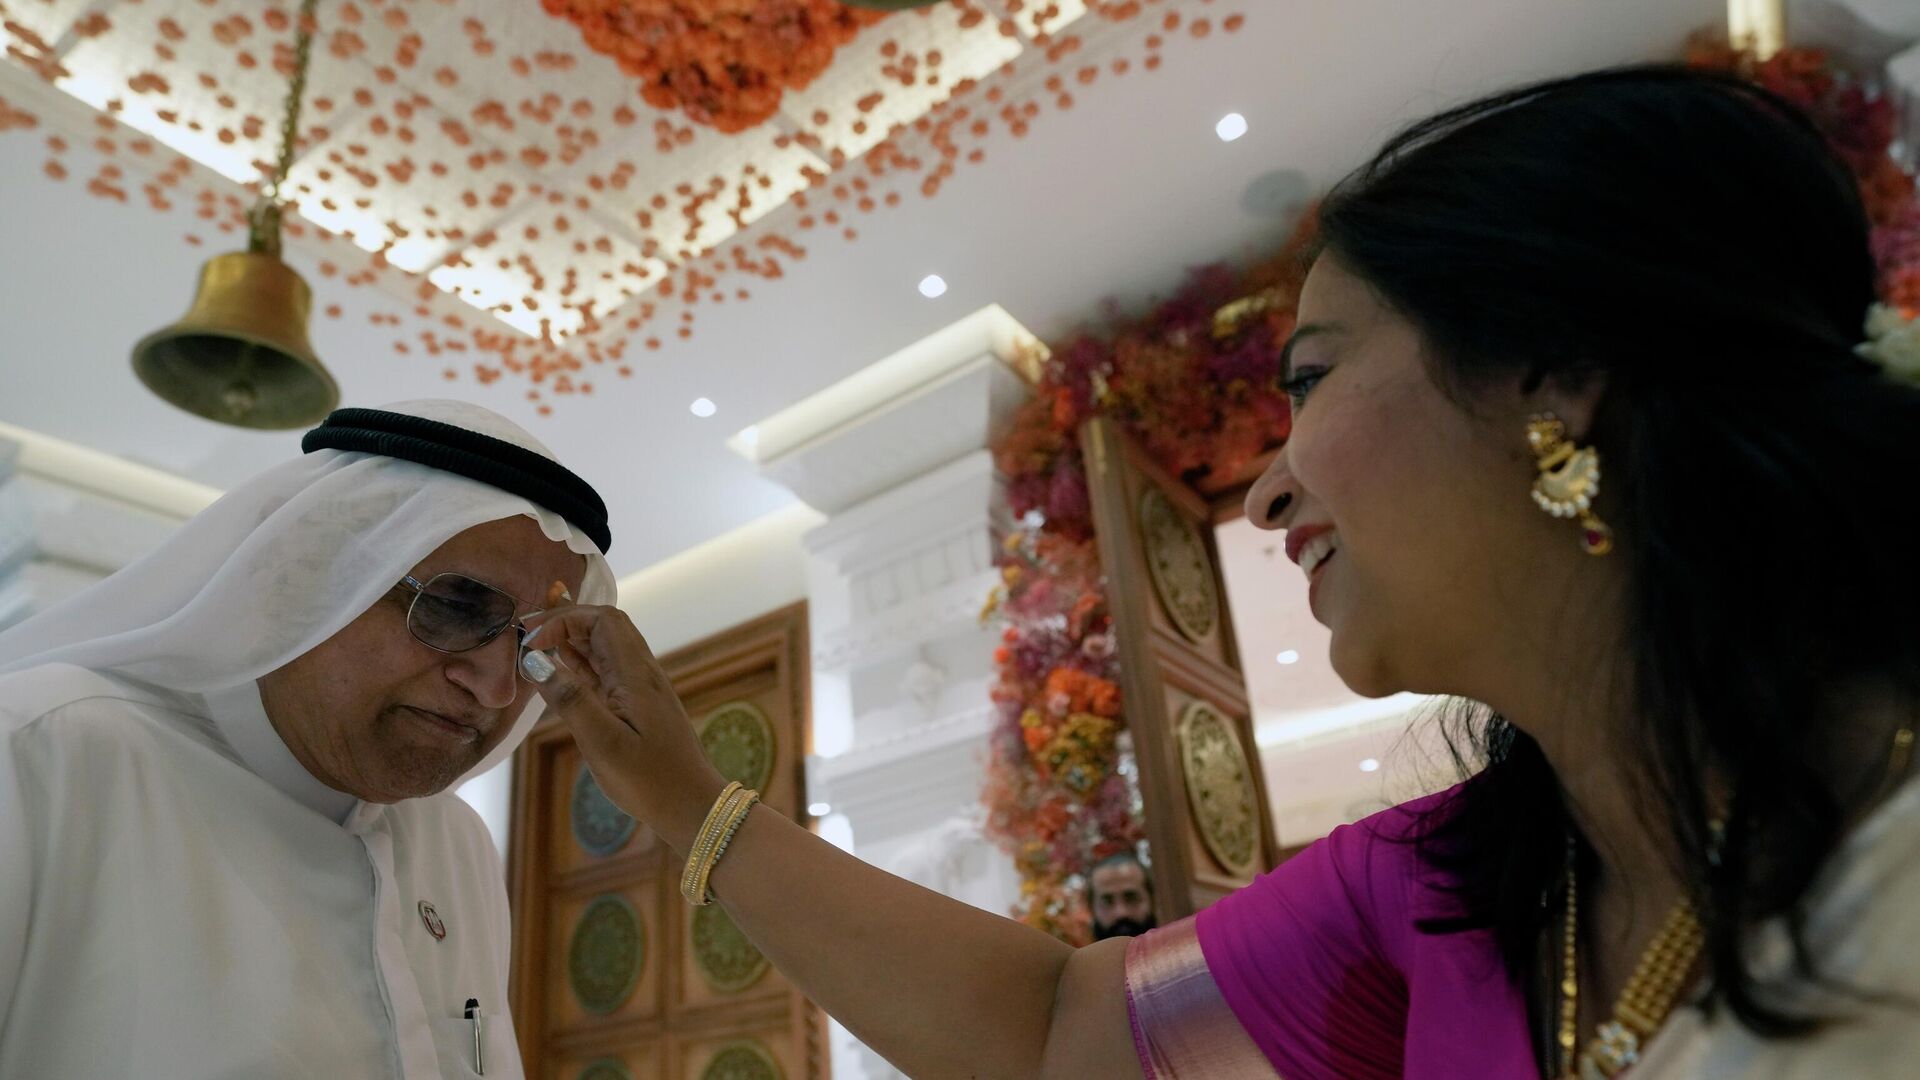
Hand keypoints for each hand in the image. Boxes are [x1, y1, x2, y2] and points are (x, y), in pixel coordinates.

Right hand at [520, 605, 726, 852]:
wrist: (691, 805)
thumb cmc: (650, 780)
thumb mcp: (603, 743)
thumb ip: (570, 699)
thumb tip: (536, 660)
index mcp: (636, 675)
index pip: (603, 620)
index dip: (564, 619)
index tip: (531, 640)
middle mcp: (642, 673)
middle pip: (605, 626)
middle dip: (566, 622)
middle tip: (527, 634)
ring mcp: (641, 689)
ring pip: (606, 648)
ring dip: (572, 641)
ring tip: (536, 647)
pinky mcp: (637, 706)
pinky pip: (607, 672)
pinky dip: (581, 664)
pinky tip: (560, 672)